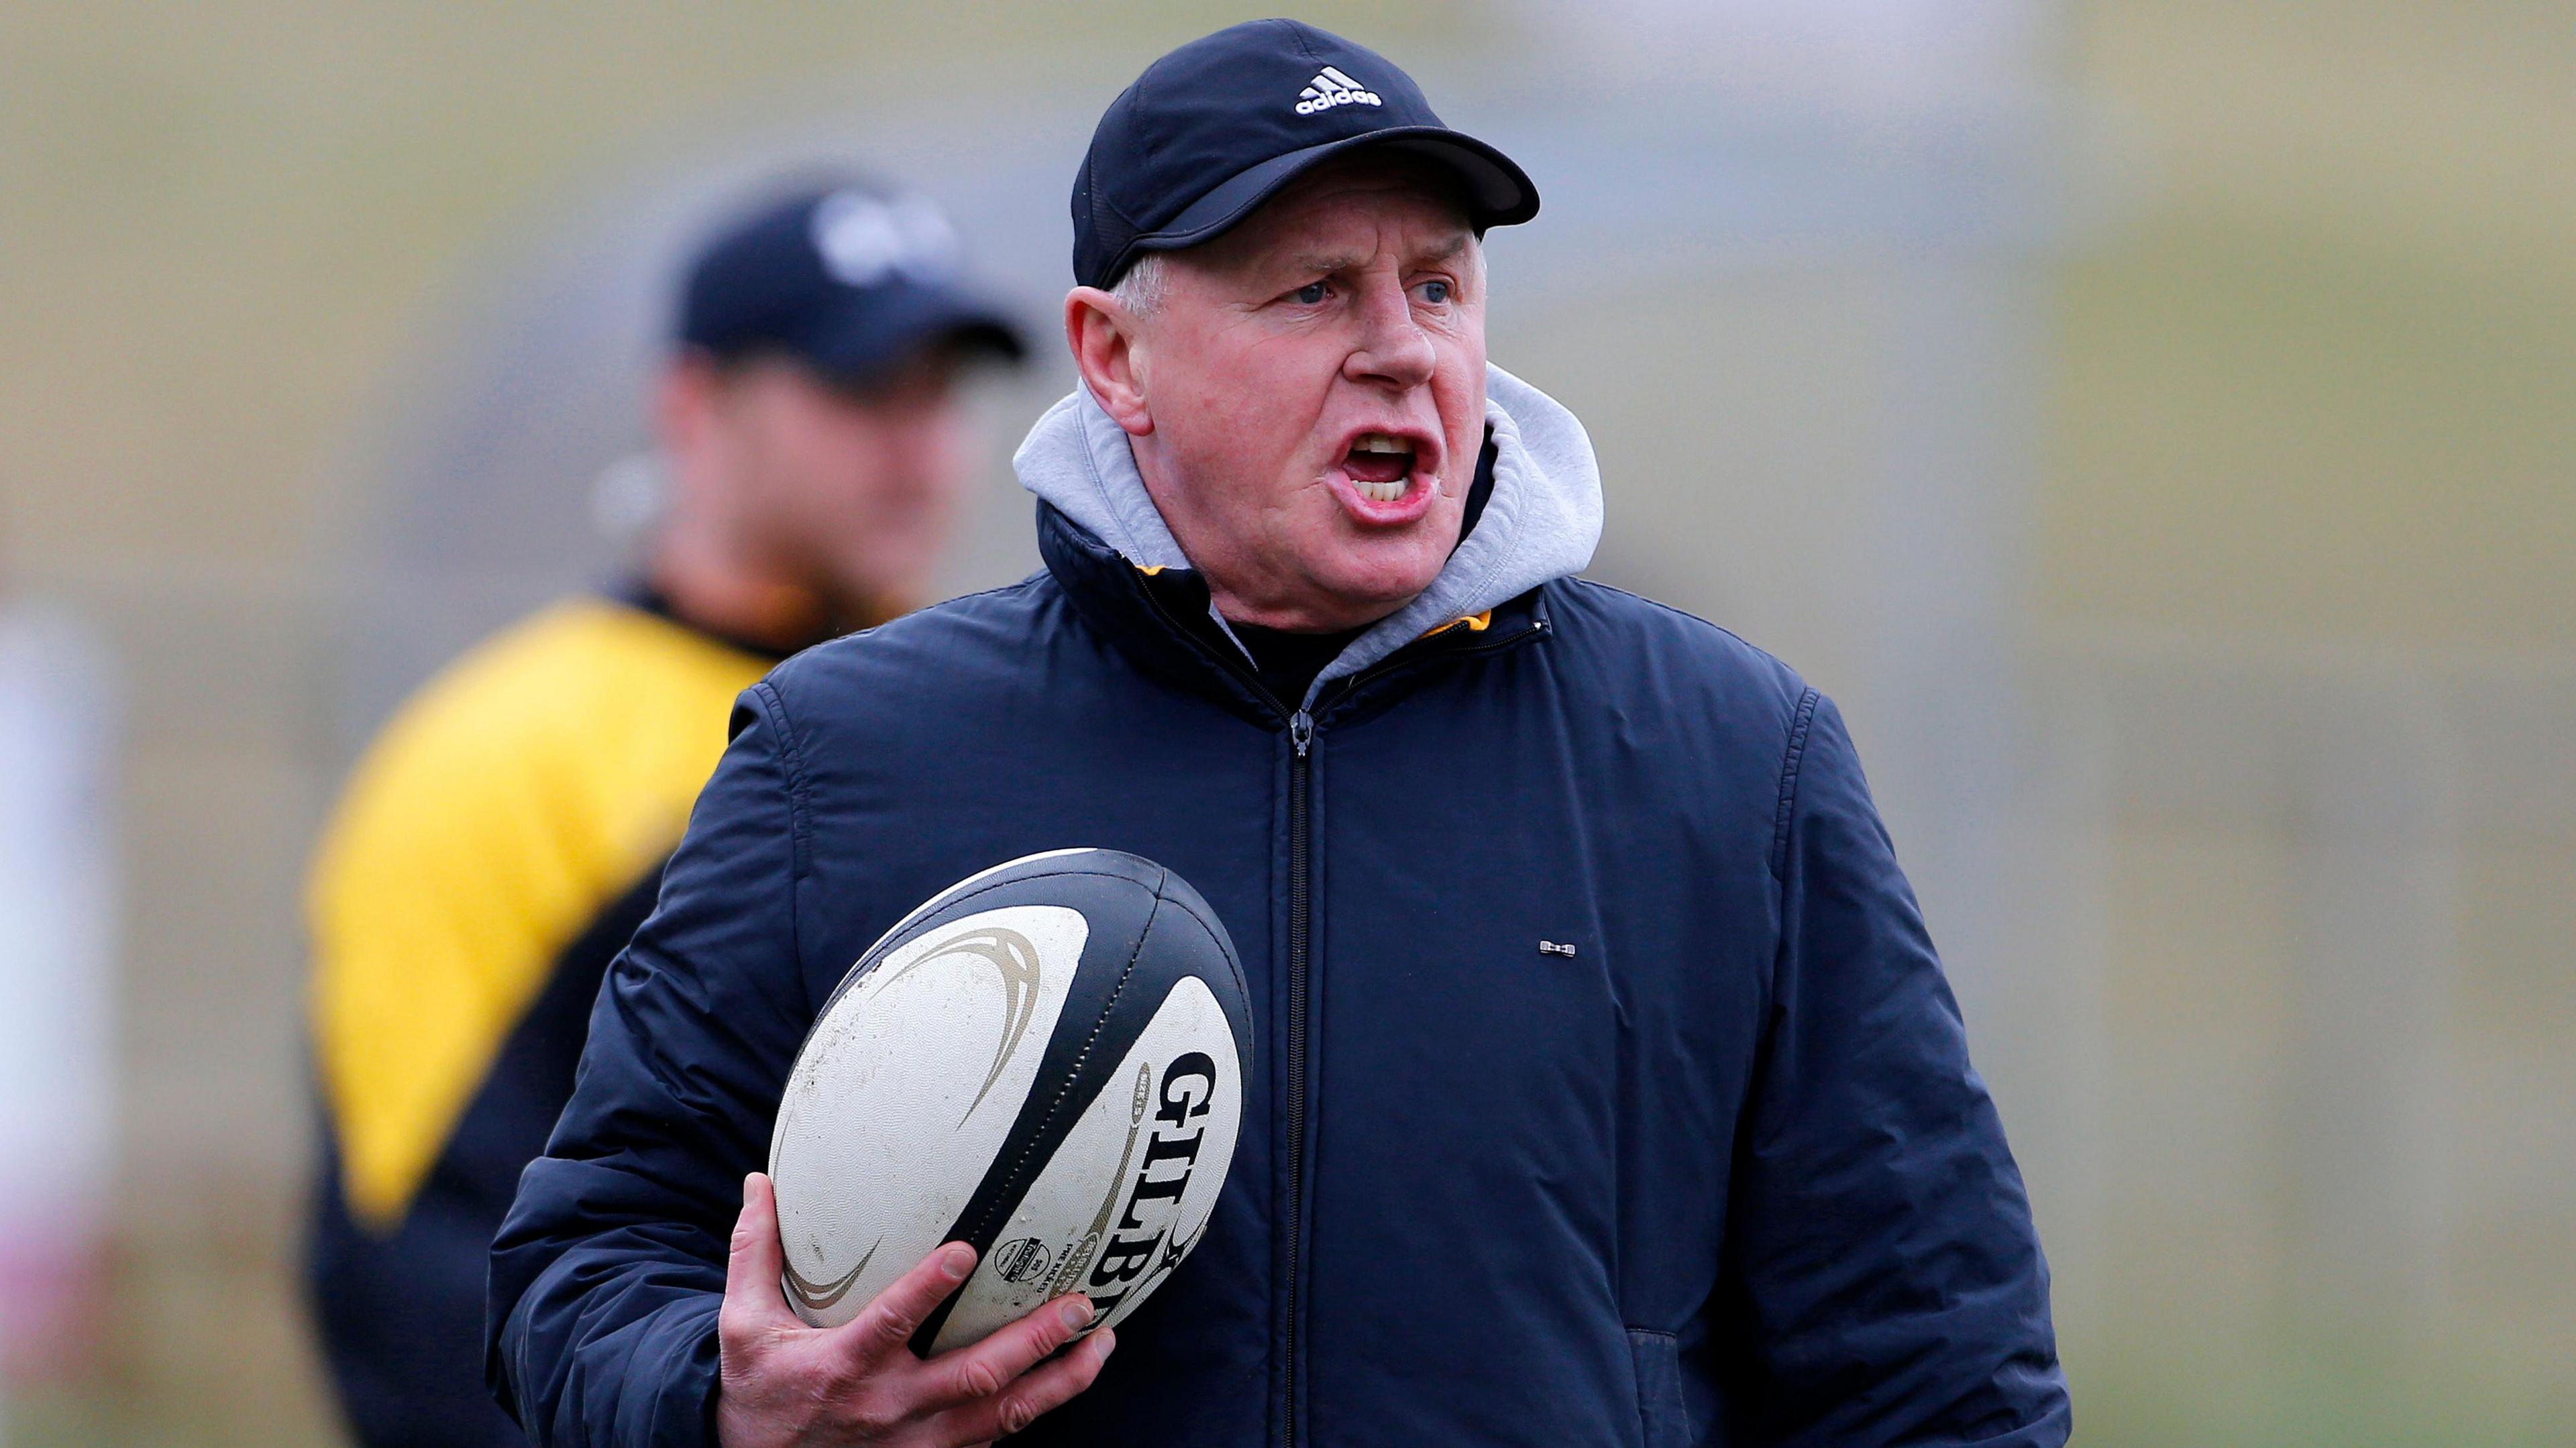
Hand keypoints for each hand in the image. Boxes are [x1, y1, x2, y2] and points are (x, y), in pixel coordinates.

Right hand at [715, 1172, 1114, 1446]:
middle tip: (1081, 1304)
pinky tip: (1070, 1381)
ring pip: (1001, 1416)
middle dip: (1033, 1341)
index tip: (966, 1250)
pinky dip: (1037, 1412)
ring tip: (1102, 1344)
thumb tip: (759, 1180)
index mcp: (844, 1365)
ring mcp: (917, 1442)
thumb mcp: (742, 1324)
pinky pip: (994, 1440)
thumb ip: (755, 1251)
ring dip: (1058, 1383)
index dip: (926, 1290)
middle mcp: (889, 1408)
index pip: (890, 1323)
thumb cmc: (756, 1388)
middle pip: (973, 1376)